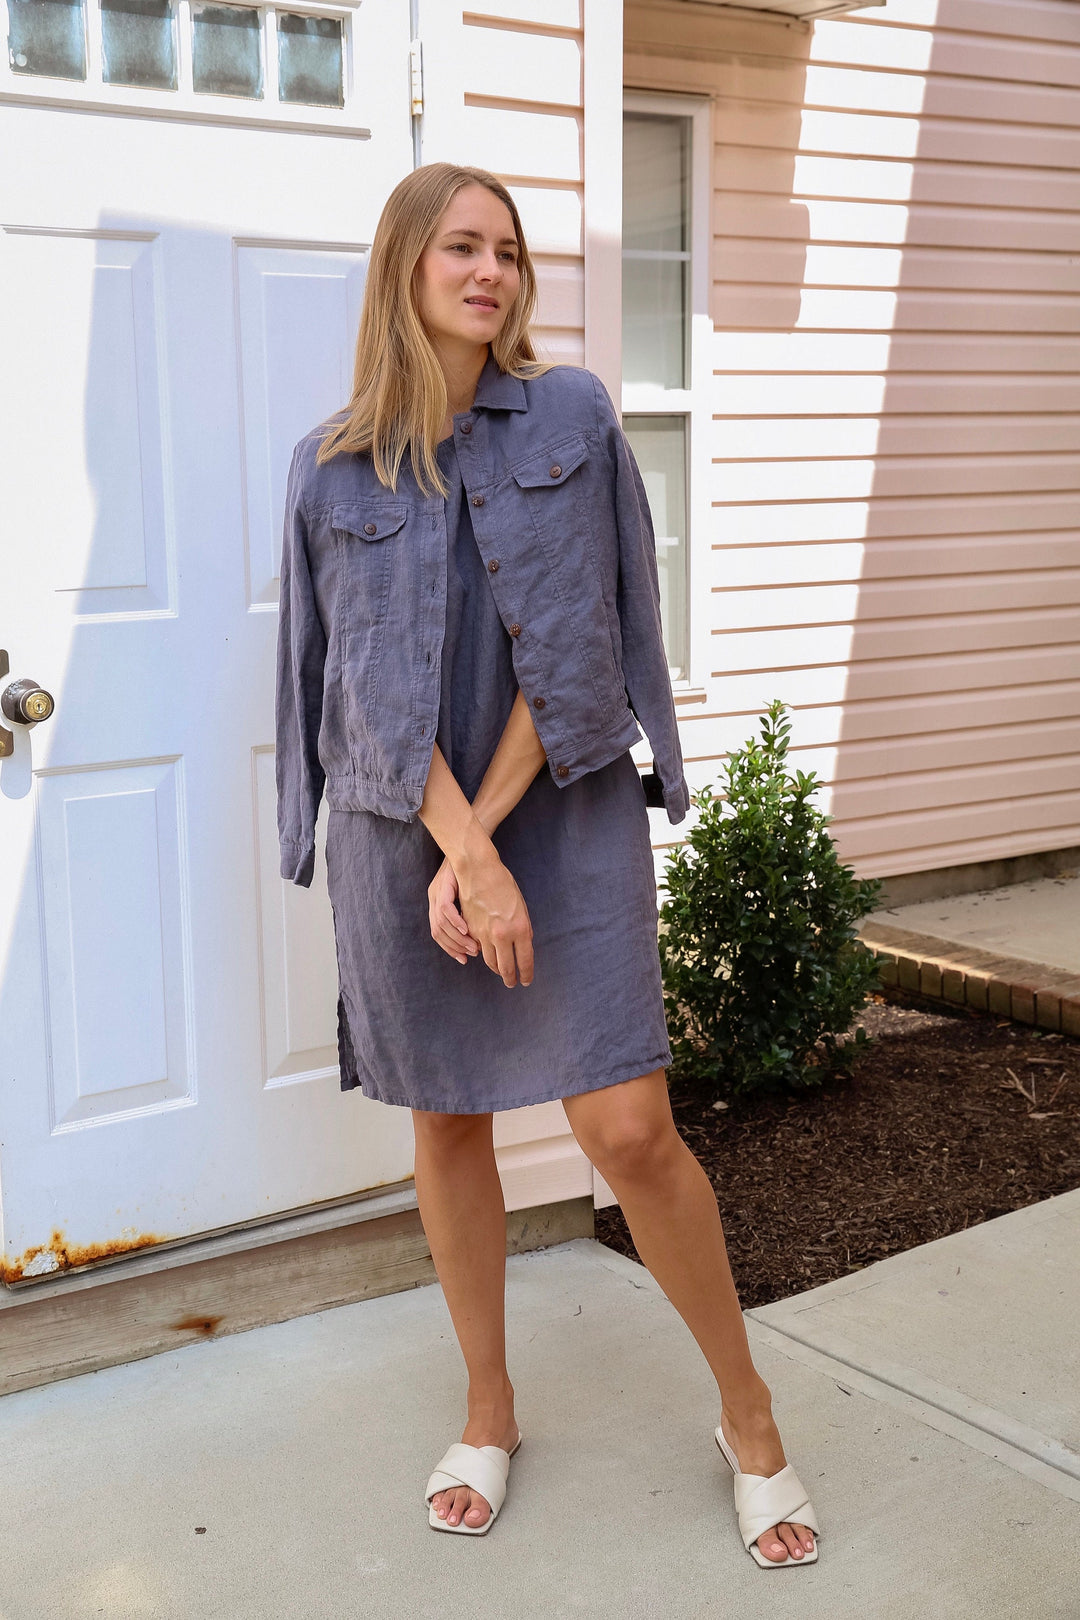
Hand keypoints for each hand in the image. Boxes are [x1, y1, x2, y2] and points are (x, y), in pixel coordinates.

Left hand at [428, 857, 479, 965]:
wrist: (472, 846)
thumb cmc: (476, 870)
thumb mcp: (471, 895)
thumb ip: (471, 913)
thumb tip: (480, 935)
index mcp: (438, 902)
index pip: (439, 934)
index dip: (450, 948)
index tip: (464, 958)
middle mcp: (434, 898)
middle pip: (437, 933)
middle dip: (454, 947)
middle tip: (470, 955)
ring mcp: (437, 892)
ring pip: (440, 924)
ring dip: (457, 938)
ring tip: (472, 946)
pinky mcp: (443, 886)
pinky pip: (445, 910)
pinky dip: (455, 922)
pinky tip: (468, 929)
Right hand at [456, 850, 533, 988]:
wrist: (478, 870)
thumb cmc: (503, 884)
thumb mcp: (521, 906)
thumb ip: (523, 928)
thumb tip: (524, 944)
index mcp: (521, 928)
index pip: (525, 961)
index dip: (526, 974)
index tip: (526, 981)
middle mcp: (503, 934)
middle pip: (506, 967)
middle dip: (510, 978)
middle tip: (513, 983)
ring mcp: (484, 934)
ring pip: (490, 961)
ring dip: (496, 970)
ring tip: (501, 973)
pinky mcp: (471, 930)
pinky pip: (477, 948)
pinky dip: (483, 954)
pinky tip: (488, 955)